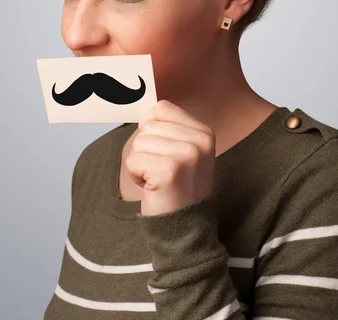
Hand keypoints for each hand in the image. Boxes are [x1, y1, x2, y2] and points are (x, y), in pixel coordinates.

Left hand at [125, 99, 215, 215]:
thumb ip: (169, 128)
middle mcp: (200, 140)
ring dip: (140, 163)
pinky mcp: (170, 170)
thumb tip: (145, 111)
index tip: (164, 154)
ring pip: (139, 142)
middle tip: (162, 171)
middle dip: (145, 149)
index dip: (152, 131)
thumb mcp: (184, 151)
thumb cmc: (178, 188)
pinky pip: (133, 160)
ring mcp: (187, 154)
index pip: (161, 108)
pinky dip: (135, 175)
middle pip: (148, 125)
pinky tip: (153, 187)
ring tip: (158, 179)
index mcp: (204, 132)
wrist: (186, 230)